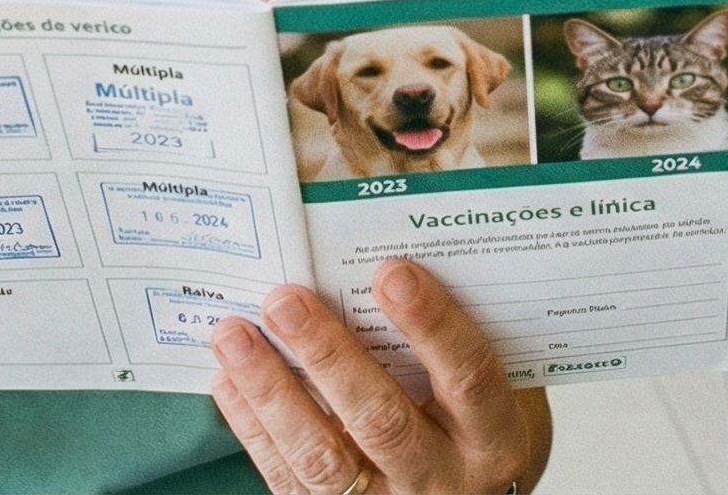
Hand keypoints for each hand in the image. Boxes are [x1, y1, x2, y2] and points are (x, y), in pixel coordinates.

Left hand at [211, 259, 548, 494]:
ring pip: (323, 458)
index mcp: (493, 439)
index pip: (469, 379)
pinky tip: (229, 379)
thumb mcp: (498, 386)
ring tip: (235, 334)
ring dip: (272, 392)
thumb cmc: (475, 424)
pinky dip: (254, 427)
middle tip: (285, 300)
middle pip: (382, 421)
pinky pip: (287, 477)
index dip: (433, 325)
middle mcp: (441, 480)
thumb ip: (455, 338)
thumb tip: (389, 254)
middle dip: (328, 356)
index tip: (391, 272)